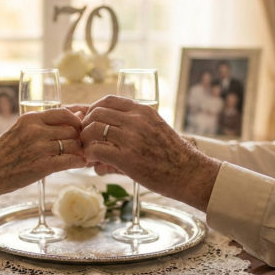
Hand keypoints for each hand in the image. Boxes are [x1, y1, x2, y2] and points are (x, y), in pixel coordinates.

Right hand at [0, 108, 85, 193]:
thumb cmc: (4, 153)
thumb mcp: (21, 130)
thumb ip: (44, 124)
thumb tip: (74, 114)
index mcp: (30, 118)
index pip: (64, 113)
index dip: (76, 121)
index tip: (78, 129)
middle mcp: (35, 130)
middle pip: (71, 129)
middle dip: (79, 138)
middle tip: (81, 145)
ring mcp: (39, 148)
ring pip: (73, 145)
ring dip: (80, 151)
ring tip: (81, 155)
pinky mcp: (42, 165)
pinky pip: (70, 160)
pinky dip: (78, 162)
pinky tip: (79, 164)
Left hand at [80, 96, 220, 209]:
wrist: (189, 174)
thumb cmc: (173, 155)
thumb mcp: (157, 128)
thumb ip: (136, 126)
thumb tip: (115, 131)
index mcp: (143, 111)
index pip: (109, 100)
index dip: (94, 109)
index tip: (91, 121)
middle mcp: (136, 120)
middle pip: (96, 112)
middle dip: (86, 125)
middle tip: (86, 138)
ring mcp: (131, 138)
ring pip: (93, 129)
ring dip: (85, 140)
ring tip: (88, 151)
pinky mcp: (126, 158)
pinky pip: (96, 150)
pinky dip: (89, 155)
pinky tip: (93, 162)